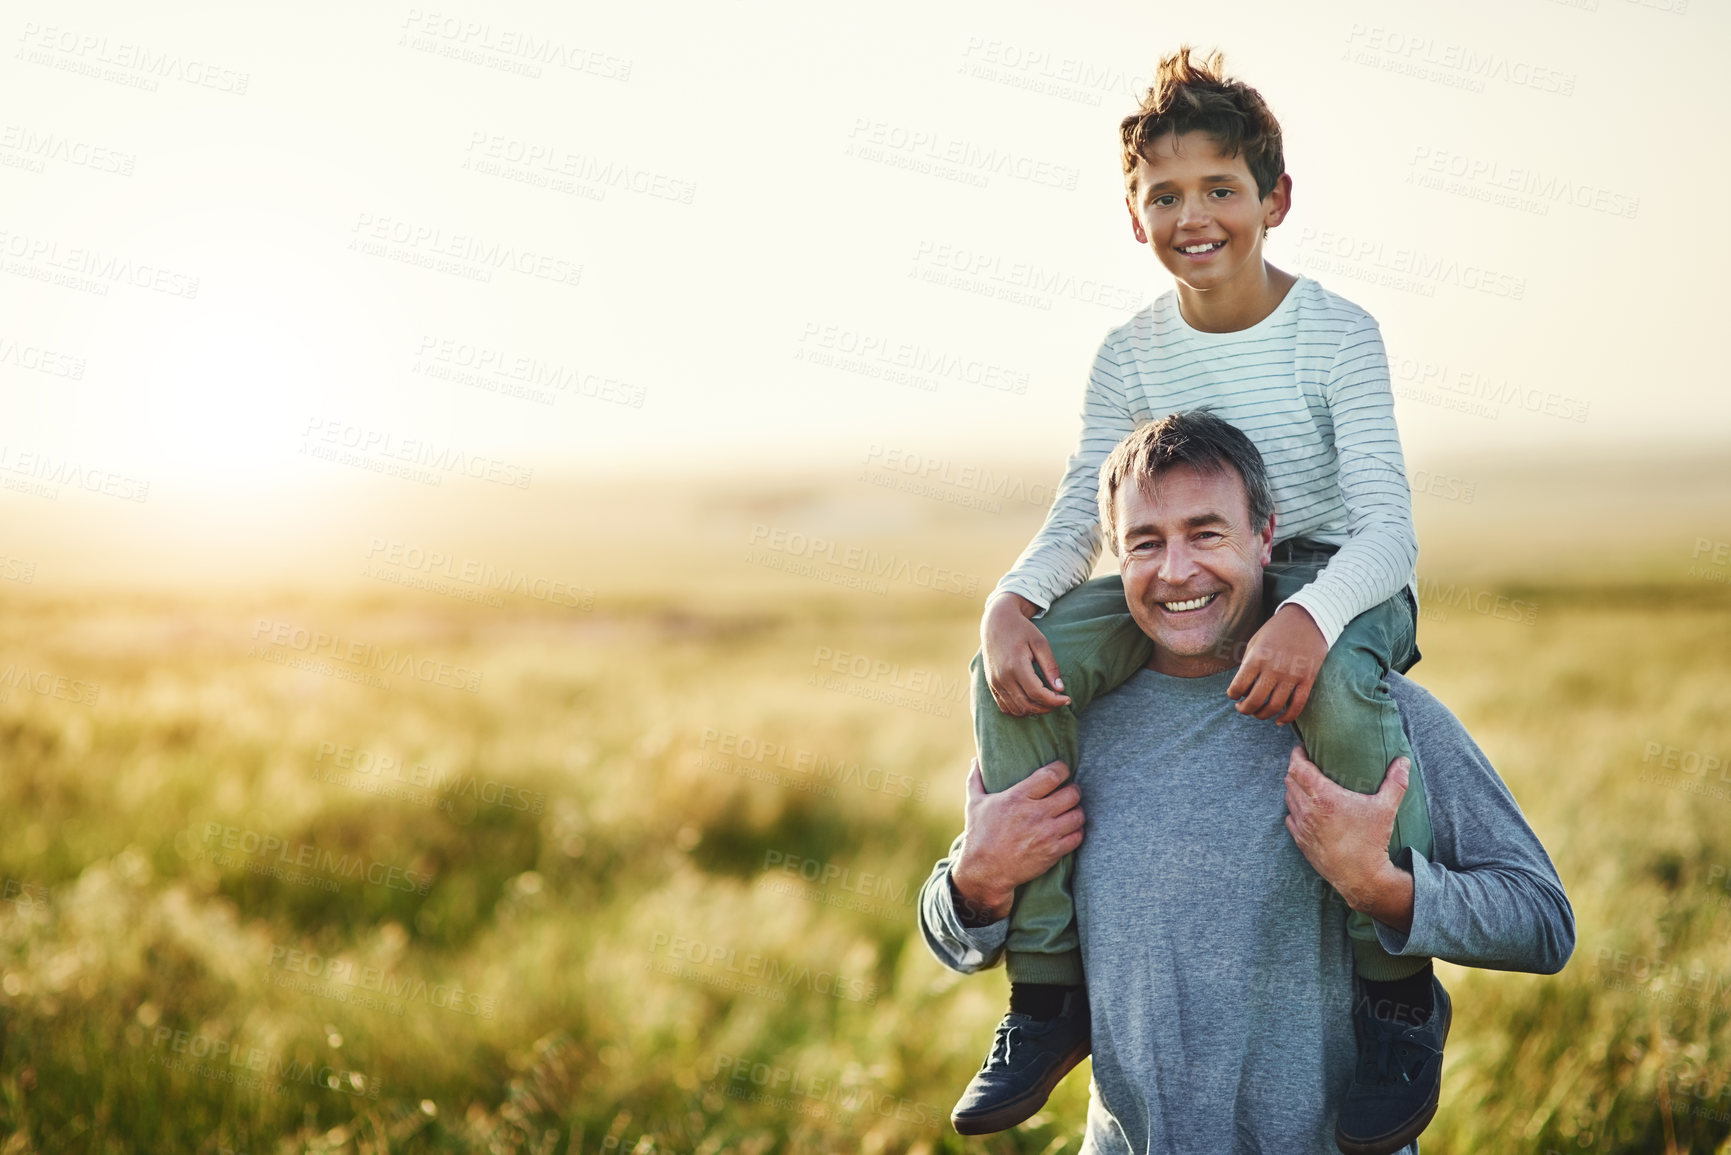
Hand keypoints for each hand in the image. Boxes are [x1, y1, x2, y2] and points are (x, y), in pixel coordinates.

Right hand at [950, 758, 1084, 922]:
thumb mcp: (974, 804)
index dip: (1062, 769)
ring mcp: (1046, 834)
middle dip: (1072, 791)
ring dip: (1076, 812)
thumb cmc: (979, 835)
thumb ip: (976, 779)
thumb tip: (975, 759)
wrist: (985, 871)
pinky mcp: (1053, 852)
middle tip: (1068, 792)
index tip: (1061, 770)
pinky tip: (1068, 830)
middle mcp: (1035, 814)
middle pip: (1072, 794)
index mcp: (1018, 797)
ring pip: (1078, 815)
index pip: (1053, 775)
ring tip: (1069, 811)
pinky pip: (1078, 836)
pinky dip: (1076, 832)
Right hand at [982, 592, 1070, 716]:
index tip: (1067, 699)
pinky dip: (1019, 710)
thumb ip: (1050, 666)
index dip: (1054, 701)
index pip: (1037, 693)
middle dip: (1046, 707)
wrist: (997, 622)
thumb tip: (1060, 688)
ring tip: (1047, 702)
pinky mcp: (991, 684)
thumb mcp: (1040, 643)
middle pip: (1027, 705)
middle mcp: (1002, 677)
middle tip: (1059, 701)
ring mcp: (995, 682)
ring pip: (1016, 709)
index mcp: (1016, 665)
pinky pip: (1004, 706)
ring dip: (1034, 711)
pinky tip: (1031, 703)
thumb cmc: (1021, 630)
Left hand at [1228, 604, 1326, 723]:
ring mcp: (1292, 675)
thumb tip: (1242, 688)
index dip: (1233, 695)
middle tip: (1242, 708)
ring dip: (1262, 715)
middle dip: (1245, 709)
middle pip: (1255, 701)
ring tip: (1257, 712)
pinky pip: (1297, 706)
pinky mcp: (1308, 679)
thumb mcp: (1255, 642)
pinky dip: (1287, 717)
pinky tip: (1279, 720)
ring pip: (1275, 707)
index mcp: (1257, 658)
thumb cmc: (1276, 630)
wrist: (1308, 618)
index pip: (1238, 687)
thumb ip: (1248, 665)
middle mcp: (1273, 669)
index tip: (1234, 695)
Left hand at [1282, 747, 1413, 932]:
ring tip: (1307, 785)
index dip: (1297, 755)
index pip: (1297, 767)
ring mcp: (1301, 826)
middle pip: (1290, 780)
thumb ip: (1395, 783)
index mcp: (1324, 797)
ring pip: (1288, 798)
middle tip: (1308, 765)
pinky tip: (1307, 809)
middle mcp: (1307, 810)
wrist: (1361, 877)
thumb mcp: (1386, 809)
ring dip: (1295, 789)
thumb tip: (1403, 761)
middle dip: (1296, 769)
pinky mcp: (1300, 841)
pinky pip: (1290, 818)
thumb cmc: (1372, 841)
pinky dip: (1295, 809)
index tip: (1303, 749)